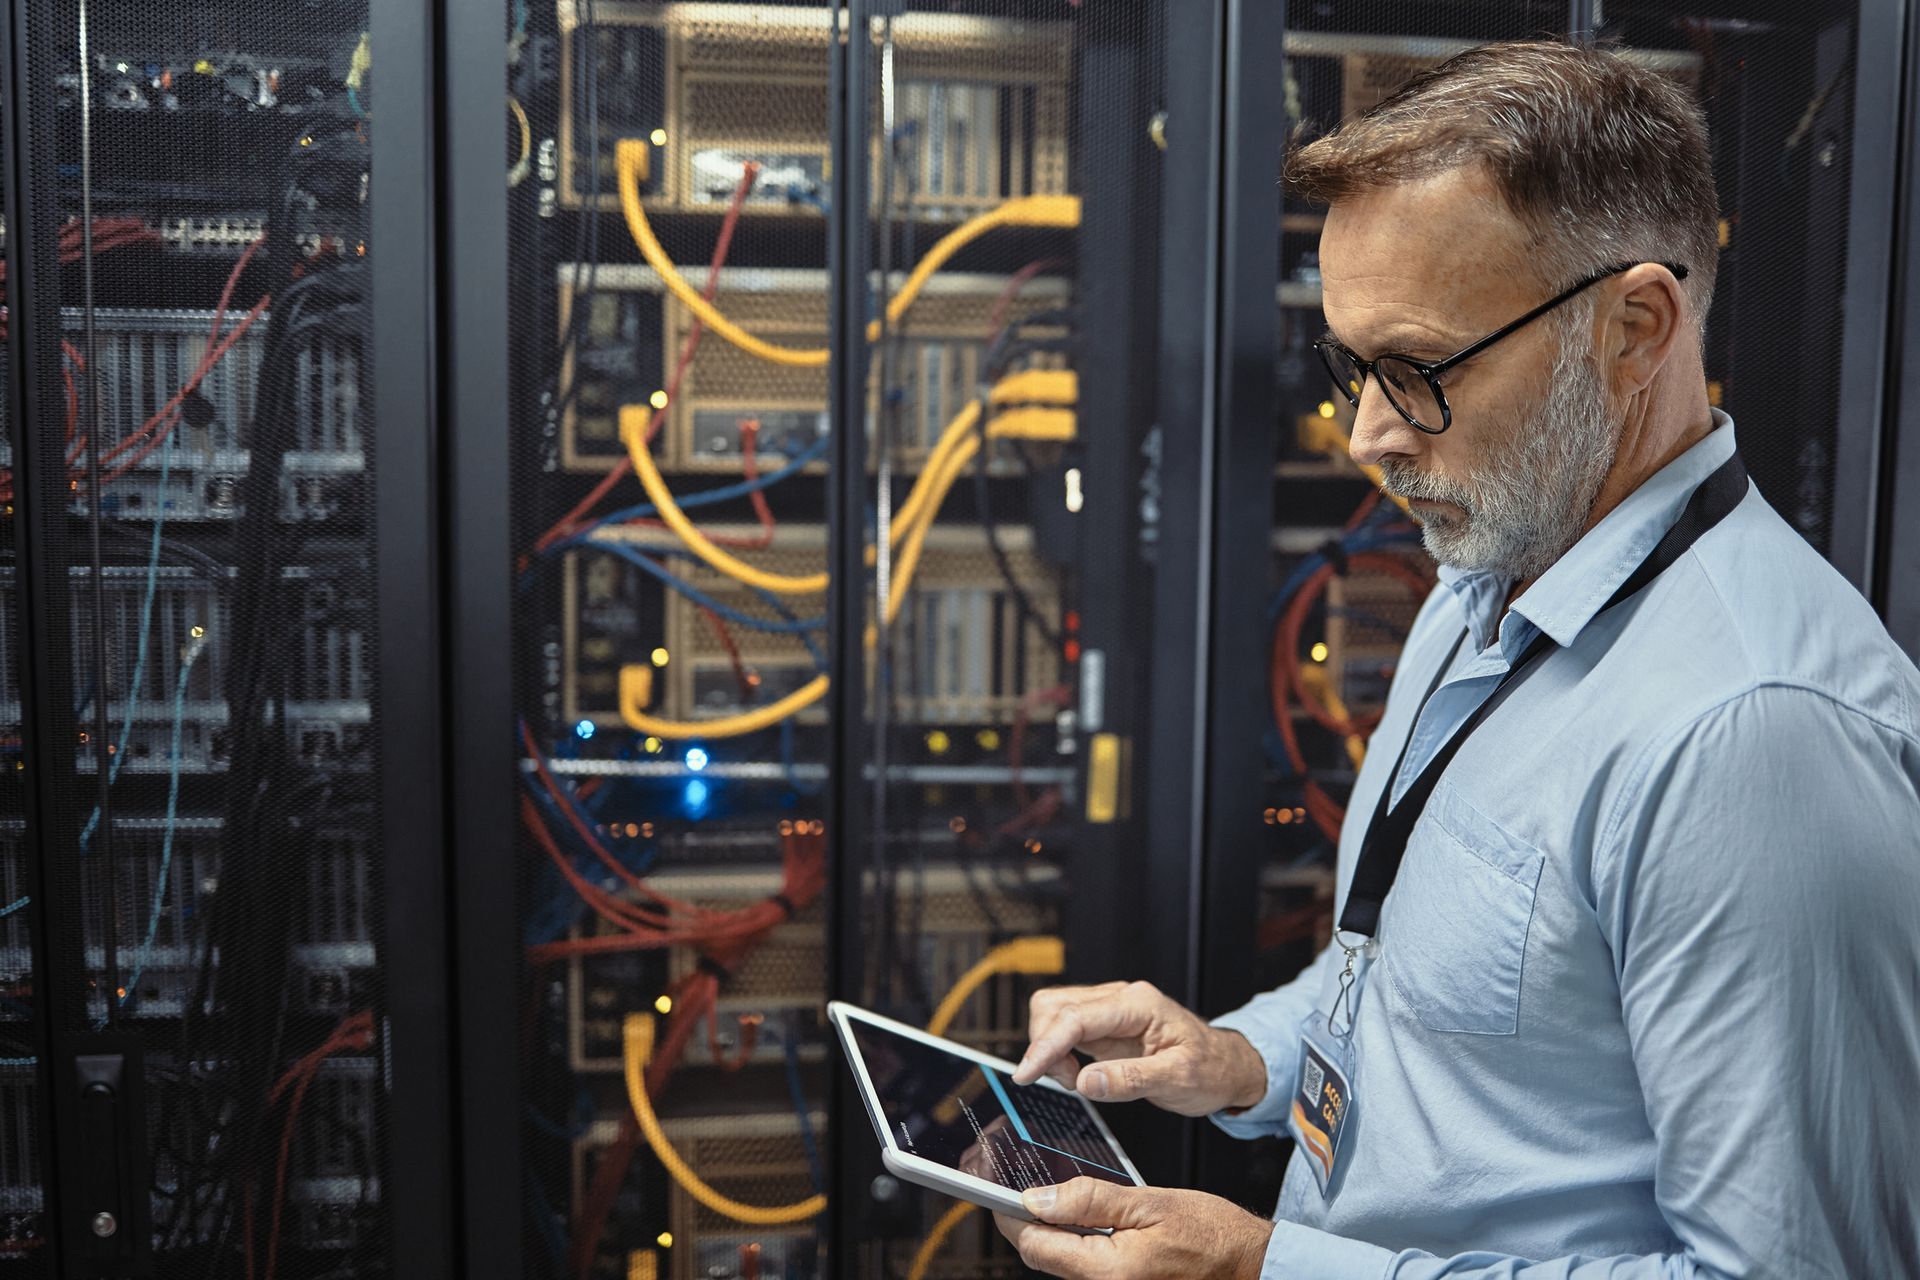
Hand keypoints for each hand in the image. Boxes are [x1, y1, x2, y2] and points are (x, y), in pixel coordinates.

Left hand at [994, 1178, 1273, 1279]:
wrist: (1250, 1266)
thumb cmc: (1213, 1236)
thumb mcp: (1149, 1203)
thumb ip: (1090, 1201)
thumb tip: (1037, 1199)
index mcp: (1109, 1272)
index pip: (1035, 1246)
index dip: (1011, 1214)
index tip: (999, 1187)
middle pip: (1042, 1257)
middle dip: (1026, 1221)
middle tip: (1019, 1184)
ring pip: (1061, 1264)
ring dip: (1051, 1232)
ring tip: (1050, 1196)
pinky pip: (1083, 1269)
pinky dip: (1075, 1244)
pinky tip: (1081, 1220)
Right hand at [1010, 980, 1267, 1115]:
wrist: (1227, 1066)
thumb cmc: (1210, 1070)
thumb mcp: (1178, 1080)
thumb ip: (1130, 1080)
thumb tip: (1085, 1082)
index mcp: (1138, 1004)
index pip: (1075, 1018)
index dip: (1045, 1046)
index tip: (1027, 1075)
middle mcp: (1120, 997)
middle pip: (1054, 1006)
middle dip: (1045, 1046)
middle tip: (1067, 1084)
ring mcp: (1110, 1008)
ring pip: (1053, 1012)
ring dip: (1049, 1048)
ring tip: (1074, 1080)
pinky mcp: (1104, 1024)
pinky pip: (1065, 1027)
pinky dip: (1058, 1050)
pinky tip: (1077, 1073)